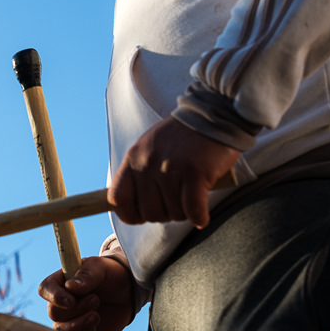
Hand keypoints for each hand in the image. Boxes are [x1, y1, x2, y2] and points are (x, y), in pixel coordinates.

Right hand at [38, 256, 134, 330]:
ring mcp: (70, 318)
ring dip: (79, 323)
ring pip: (62, 329)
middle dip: (76, 309)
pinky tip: (97, 324)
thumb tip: (70, 286)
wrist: (126, 292)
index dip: (53, 297)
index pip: (46, 289)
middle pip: (54, 312)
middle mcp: (62, 301)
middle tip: (96, 299)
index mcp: (62, 281)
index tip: (70, 300)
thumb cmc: (109, 274)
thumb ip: (87, 275)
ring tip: (97, 314)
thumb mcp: (100, 268)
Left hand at [108, 116, 239, 228]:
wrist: (212, 114)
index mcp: (134, 157)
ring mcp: (170, 167)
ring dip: (185, 211)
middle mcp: (148, 163)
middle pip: (149, 212)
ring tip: (192, 192)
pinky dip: (199, 216)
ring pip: (173, 214)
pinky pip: (192, 211)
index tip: (145, 214)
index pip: (117, 198)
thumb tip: (131, 209)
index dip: (131, 213)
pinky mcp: (194, 172)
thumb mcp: (151, 148)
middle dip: (166, 212)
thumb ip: (140, 173)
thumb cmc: (183, 137)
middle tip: (179, 198)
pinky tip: (202, 212)